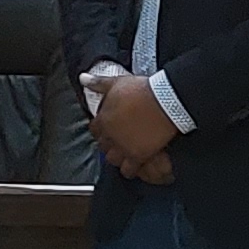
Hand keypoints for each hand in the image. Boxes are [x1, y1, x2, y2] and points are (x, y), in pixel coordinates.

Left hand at [85, 70, 180, 184]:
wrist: (165, 101)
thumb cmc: (143, 90)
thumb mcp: (117, 83)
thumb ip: (98, 83)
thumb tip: (83, 78)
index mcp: (103, 119)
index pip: (94, 129)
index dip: (100, 129)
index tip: (106, 128)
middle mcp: (110, 135)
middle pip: (103, 145)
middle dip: (109, 143)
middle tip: (117, 140)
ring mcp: (123, 147)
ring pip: (113, 159)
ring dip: (117, 157)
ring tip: (123, 153)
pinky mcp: (138, 156)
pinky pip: (128, 170)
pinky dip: (129, 170)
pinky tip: (132, 166)